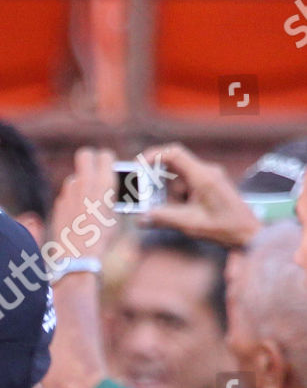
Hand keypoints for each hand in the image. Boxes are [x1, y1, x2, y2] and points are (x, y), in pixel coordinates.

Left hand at [49, 146, 119, 262]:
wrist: (79, 254)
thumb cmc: (102, 237)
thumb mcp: (115, 214)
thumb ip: (111, 195)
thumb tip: (108, 188)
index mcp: (104, 183)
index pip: (105, 155)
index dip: (107, 160)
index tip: (108, 167)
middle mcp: (85, 183)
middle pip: (84, 154)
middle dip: (90, 159)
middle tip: (94, 170)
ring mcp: (69, 192)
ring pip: (74, 177)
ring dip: (80, 183)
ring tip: (87, 200)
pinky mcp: (59, 202)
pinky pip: (67, 194)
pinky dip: (72, 199)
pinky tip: (77, 214)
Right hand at [144, 143, 261, 248]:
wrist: (248, 233)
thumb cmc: (224, 227)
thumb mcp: (190, 224)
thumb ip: (163, 218)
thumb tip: (141, 217)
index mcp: (203, 176)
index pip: (173, 154)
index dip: (153, 156)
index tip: (138, 167)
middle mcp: (206, 172)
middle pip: (173, 169)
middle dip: (160, 186)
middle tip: (152, 201)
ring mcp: (209, 177)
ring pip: (178, 180)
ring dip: (171, 197)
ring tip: (179, 215)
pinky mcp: (209, 185)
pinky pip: (187, 186)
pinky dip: (180, 199)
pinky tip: (185, 214)